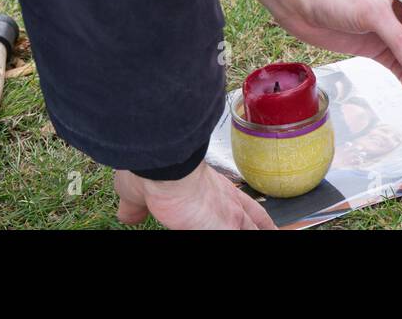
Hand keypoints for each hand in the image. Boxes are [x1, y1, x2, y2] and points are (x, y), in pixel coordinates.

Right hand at [113, 163, 274, 228]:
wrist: (163, 165)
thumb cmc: (152, 172)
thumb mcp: (137, 192)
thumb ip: (135, 206)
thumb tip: (127, 214)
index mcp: (211, 188)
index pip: (237, 203)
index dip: (248, 216)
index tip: (254, 223)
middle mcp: (227, 200)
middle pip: (256, 219)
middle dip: (265, 227)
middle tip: (273, 232)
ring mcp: (231, 216)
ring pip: (255, 228)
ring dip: (263, 232)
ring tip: (273, 235)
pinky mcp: (228, 228)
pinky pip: (246, 235)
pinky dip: (250, 234)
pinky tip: (266, 236)